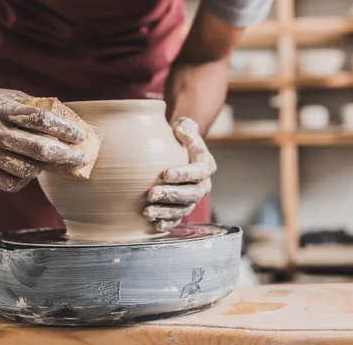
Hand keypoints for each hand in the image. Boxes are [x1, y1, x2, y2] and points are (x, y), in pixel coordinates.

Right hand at [0, 85, 87, 191]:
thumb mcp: (6, 96)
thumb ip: (34, 107)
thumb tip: (69, 121)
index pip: (38, 119)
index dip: (63, 128)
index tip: (80, 135)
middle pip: (36, 148)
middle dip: (65, 155)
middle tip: (81, 157)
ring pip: (25, 169)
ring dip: (46, 167)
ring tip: (53, 161)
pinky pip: (10, 184)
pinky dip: (26, 180)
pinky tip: (30, 170)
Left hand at [144, 117, 215, 231]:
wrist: (179, 154)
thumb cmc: (181, 139)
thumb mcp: (185, 128)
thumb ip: (185, 126)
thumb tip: (181, 128)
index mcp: (206, 165)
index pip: (198, 171)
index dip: (183, 174)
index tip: (165, 173)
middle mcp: (203, 185)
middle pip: (191, 194)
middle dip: (171, 195)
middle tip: (151, 194)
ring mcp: (193, 200)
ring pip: (183, 210)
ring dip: (165, 212)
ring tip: (147, 211)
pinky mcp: (183, 209)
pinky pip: (177, 220)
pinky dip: (167, 224)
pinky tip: (154, 225)